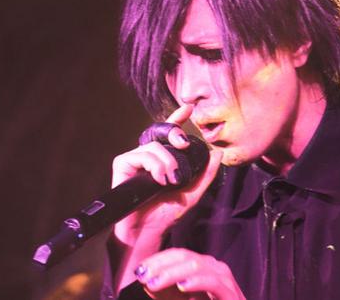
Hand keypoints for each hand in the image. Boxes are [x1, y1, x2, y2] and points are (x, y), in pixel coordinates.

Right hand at [112, 104, 223, 243]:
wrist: (148, 231)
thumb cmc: (166, 213)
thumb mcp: (192, 193)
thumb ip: (205, 174)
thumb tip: (217, 153)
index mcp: (162, 159)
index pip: (168, 135)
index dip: (176, 119)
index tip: (188, 109)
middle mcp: (147, 156)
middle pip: (160, 134)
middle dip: (174, 133)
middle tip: (184, 145)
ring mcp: (134, 160)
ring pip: (153, 146)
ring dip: (166, 161)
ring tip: (170, 180)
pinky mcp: (122, 165)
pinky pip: (139, 155)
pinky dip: (153, 165)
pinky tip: (159, 179)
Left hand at [135, 248, 244, 299]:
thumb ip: (164, 291)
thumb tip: (145, 281)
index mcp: (201, 266)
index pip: (177, 254)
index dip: (157, 259)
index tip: (139, 270)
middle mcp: (213, 267)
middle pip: (184, 256)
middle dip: (161, 264)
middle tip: (143, 276)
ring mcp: (223, 277)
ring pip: (196, 265)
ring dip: (172, 273)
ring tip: (155, 282)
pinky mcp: (231, 292)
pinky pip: (213, 282)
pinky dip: (196, 282)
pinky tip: (182, 287)